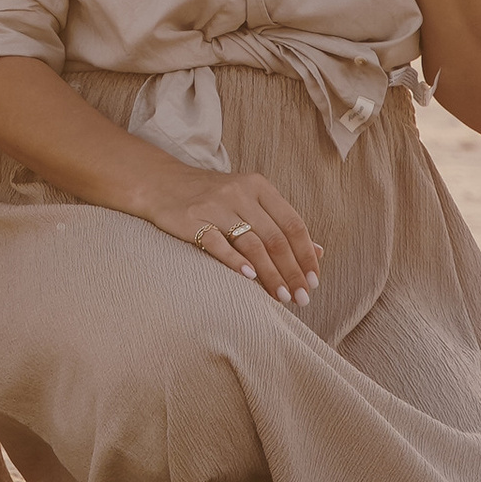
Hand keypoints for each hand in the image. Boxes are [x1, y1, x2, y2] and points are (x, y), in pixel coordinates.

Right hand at [132, 161, 319, 307]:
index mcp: (259, 186)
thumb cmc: (212, 197)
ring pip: (252, 243)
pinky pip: (218, 243)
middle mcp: (240, 192)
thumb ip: (282, 224)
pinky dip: (236, 262)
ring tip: (281, 298)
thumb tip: (319, 252)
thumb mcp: (250, 202)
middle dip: (292, 272)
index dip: (306, 255)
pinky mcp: (192, 219)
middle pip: (275, 238)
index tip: (314, 281)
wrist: (161, 183)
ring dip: (270, 274)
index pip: (293, 224)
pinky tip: (249, 280)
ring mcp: (215, 205)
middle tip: (302, 298)